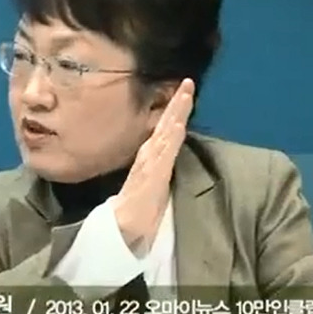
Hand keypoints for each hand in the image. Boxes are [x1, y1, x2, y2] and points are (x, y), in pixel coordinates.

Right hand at [114, 79, 194, 254]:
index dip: (175, 110)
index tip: (186, 90)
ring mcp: (150, 165)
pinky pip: (164, 155)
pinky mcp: (153, 177)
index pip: (165, 129)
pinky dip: (171, 138)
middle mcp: (149, 156)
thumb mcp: (153, 183)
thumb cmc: (139, 210)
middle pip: (166, 125)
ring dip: (175, 114)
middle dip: (177, 103)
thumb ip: (157, 168)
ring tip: (185, 95)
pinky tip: (177, 126)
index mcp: (151, 157)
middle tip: (189, 82)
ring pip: (166, 134)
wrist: (123, 230)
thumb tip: (163, 154)